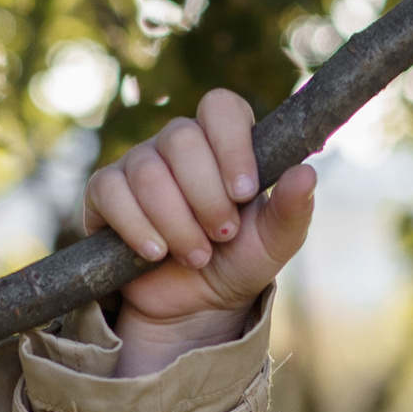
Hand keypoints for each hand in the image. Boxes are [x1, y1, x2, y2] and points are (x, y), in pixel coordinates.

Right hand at [83, 89, 317, 368]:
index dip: (231, 144)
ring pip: (147, 172)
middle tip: (223, 234)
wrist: (195, 304)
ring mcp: (138, 163)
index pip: (221, 106)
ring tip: (197, 255)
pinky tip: (157, 254)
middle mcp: (178, 143)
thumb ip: (292, 209)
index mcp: (223, 141)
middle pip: (180, 139)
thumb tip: (307, 173)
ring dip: (176, 222)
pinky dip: (138, 228)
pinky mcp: (105, 192)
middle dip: (205, 196)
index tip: (244, 193)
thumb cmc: (238, 261)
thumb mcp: (274, 243)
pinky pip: (110, 193)